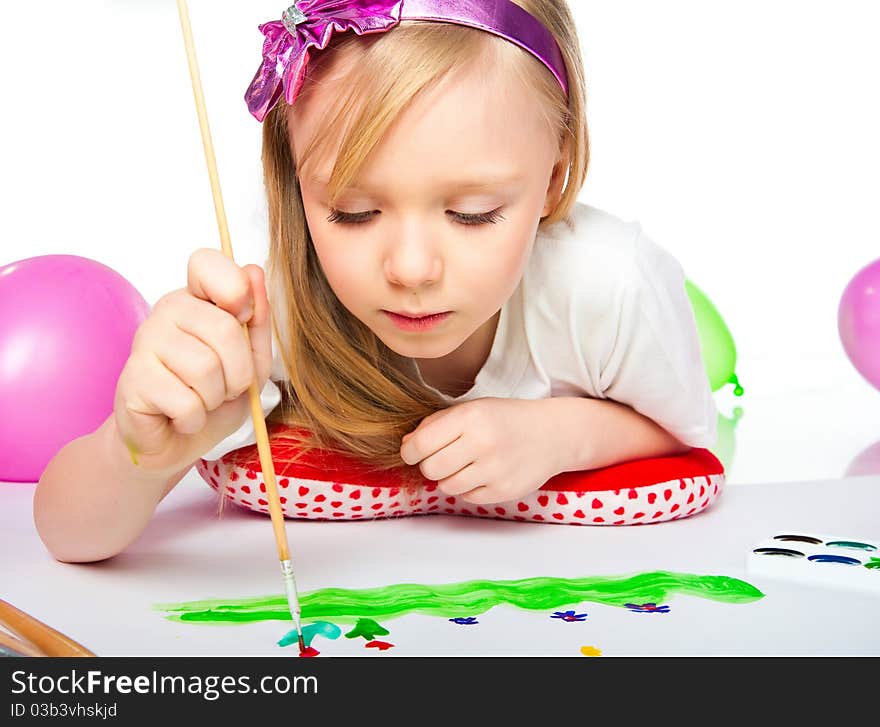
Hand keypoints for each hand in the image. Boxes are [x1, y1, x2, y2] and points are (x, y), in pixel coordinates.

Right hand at [113, 248, 273, 474]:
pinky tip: (180, 416)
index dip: (235, 289)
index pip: (206, 262)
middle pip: (225, 329)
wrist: (173, 443)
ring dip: (215, 398)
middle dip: (239, 373)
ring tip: (201, 401)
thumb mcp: (252, 361)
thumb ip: (258, 320)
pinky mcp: (132, 378)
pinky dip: (194, 418)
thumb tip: (254, 271)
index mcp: (197, 299)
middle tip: (224, 386)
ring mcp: (145, 342)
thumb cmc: (214, 398)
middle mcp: (166, 311)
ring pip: (206, 368)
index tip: (242, 317)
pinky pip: (186, 401)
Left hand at [399, 397, 562, 504]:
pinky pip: (467, 497)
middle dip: (430, 465)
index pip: (420, 444)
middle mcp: (483, 443)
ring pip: (447, 487)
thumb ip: (436, 424)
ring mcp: (495, 470)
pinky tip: (484, 473)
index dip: (410, 452)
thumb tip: (407, 446)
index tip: (414, 452)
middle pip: (430, 469)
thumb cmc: (505, 419)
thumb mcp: (472, 409)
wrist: (552, 434)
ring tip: (466, 464)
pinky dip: (469, 488)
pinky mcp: (504, 491)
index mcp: (471, 417)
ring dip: (449, 478)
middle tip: (442, 458)